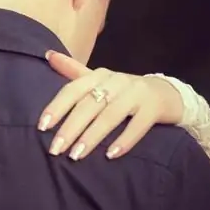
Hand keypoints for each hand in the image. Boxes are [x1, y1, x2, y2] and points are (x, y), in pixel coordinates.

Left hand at [38, 50, 183, 159]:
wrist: (167, 92)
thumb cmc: (124, 91)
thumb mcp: (99, 79)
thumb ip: (73, 71)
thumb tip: (47, 54)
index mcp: (99, 75)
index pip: (73, 89)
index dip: (56, 107)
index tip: (42, 126)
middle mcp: (116, 81)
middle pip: (89, 105)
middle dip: (70, 128)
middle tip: (55, 149)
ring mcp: (136, 93)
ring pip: (110, 115)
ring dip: (92, 136)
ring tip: (76, 155)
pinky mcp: (154, 108)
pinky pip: (138, 125)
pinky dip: (124, 140)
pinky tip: (111, 155)